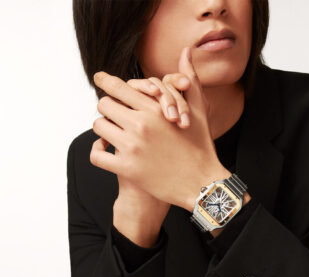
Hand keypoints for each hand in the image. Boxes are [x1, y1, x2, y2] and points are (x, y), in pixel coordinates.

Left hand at [91, 47, 226, 211]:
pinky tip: (107, 151)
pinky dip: (98, 152)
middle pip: (104, 104)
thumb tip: (186, 51)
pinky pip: (97, 156)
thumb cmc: (200, 145)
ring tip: (113, 134)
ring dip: (104, 129)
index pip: (118, 87)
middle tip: (115, 115)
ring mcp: (132, 147)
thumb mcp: (198, 110)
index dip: (106, 82)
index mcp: (155, 108)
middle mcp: (141, 125)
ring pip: (99, 127)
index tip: (99, 79)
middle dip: (109, 108)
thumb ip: (189, 78)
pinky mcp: (127, 169)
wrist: (201, 183)